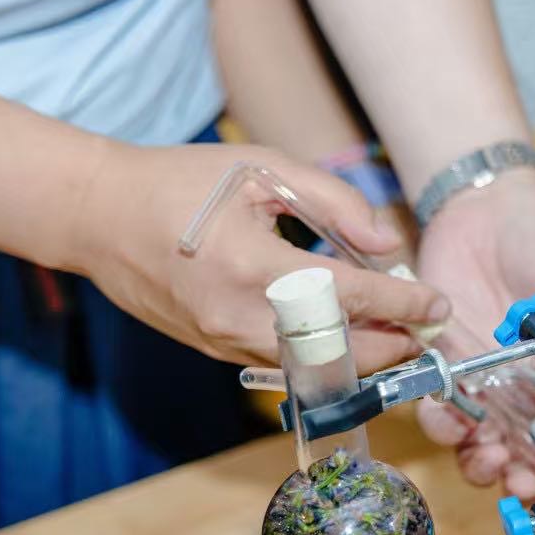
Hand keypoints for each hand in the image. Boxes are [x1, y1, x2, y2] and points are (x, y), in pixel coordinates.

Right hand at [65, 141, 448, 369]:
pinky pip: (281, 363)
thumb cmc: (179, 182)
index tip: (437, 304)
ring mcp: (223, 342)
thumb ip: (332, 201)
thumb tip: (385, 242)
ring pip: (310, 367)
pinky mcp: (213, 351)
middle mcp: (238, 316)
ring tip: (397, 341)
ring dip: (359, 359)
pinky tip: (347, 340)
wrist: (98, 217)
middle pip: (336, 351)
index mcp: (252, 266)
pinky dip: (321, 356)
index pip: (348, 297)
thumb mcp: (260, 167)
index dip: (401, 304)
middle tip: (426, 335)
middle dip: (390, 348)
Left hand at [413, 168, 534, 496]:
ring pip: (480, 444)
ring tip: (487, 459)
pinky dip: (443, 422)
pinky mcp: (442, 364)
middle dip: (524, 485)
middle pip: (525, 457)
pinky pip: (439, 408)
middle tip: (524, 489)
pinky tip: (450, 419)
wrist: (484, 203)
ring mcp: (481, 381)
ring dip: (483, 464)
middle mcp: (522, 391)